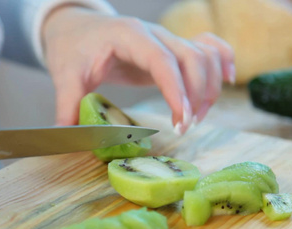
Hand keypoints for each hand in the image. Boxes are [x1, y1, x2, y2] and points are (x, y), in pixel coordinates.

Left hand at [42, 6, 234, 133]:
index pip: (162, 60)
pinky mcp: (172, 49)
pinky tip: (226, 81)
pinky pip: (208, 47)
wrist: (77, 28)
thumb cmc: (73, 48)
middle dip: (196, 95)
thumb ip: (68, 105)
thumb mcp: (66, 75)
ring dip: (209, 87)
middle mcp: (154, 35)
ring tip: (195, 118)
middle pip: (192, 57)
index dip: (176, 90)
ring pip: (205, 55)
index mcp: (128, 37)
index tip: (182, 120)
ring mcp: (166, 39)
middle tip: (185, 127)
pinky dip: (222, 62)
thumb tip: (65, 137)